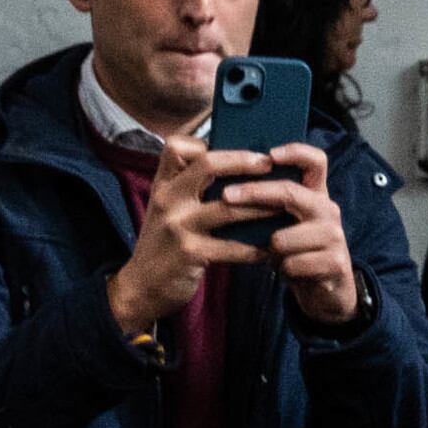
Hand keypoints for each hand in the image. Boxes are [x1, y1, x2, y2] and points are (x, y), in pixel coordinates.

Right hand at [106, 138, 274, 335]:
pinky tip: (270, 250)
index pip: (177, 146)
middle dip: (244, 161)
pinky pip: (233, 247)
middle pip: (208, 164)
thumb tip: (237, 167)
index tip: (237, 147)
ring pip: (229, 207)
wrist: (141, 287)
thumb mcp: (168, 209)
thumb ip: (191, 188)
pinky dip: (255, 249)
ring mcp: (177, 225)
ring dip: (263, 207)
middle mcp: (168, 199)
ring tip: (286, 207)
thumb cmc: (165, 243)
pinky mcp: (190, 252)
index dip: (207, 141)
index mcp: (163, 184)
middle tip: (270, 164)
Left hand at [222, 143, 360, 328]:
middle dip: (254, 193)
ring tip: (273, 255)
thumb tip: (228, 183)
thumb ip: (269, 202)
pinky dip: (282, 270)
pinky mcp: (336, 263)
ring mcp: (335, 236)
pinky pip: (291, 264)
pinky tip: (287, 271)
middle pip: (290, 192)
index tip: (269, 154)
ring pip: (283, 238)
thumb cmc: (296, 250)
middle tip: (226, 196)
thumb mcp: (286, 221)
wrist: (326, 289)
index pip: (315, 161)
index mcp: (315, 195)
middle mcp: (328, 210)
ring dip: (269, 250)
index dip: (295, 152)